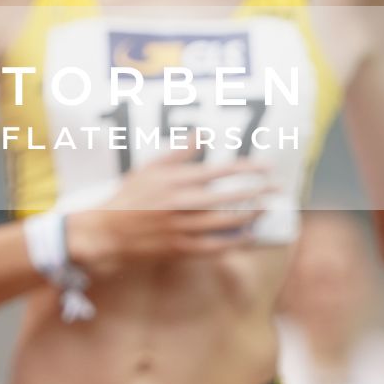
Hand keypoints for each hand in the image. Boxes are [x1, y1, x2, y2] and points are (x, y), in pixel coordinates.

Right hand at [64, 155, 274, 276]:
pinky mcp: (180, 248)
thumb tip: (201, 135)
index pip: (220, 171)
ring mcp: (181, 228)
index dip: (248, 169)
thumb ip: (179, 153)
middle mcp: (180, 203)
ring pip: (226, 222)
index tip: (267, 167)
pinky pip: (215, 246)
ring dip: (251, 216)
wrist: (106, 231)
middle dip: (259, 192)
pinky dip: (234, 241)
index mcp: (174, 180)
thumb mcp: (150, 168)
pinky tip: (248, 236)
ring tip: (266, 209)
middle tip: (278, 189)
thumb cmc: (128, 197)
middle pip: (230, 197)